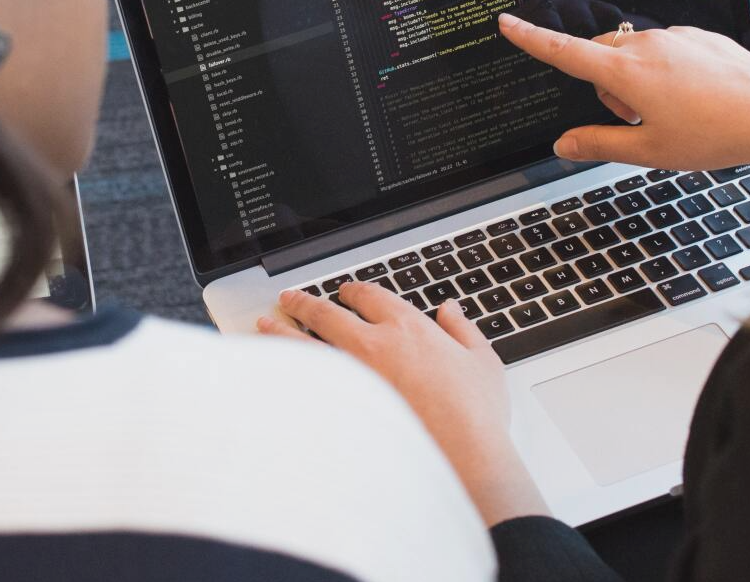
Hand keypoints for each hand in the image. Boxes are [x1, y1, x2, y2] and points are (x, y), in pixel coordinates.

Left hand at [258, 284, 548, 526]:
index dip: (354, 291)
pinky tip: (275, 371)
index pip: (370, 296)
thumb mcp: (482, 362)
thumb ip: (463, 330)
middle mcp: (372, 344)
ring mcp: (351, 377)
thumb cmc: (474, 415)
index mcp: (407, 327)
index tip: (345, 292)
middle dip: (304, 302)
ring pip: (304, 344)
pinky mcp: (340, 408)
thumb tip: (450, 310)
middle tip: (290, 299)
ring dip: (282, 330)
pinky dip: (286, 372)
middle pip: (326, 313)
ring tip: (266, 325)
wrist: (462, 458)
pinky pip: (304, 382)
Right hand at [497, 14, 749, 198]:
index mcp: (626, 73)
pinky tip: (696, 98)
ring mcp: (675, 37)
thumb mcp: (649, 151)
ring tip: (675, 114)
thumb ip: (599, 144)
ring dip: (637, 80)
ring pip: (634, 54)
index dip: (531, 39)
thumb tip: (564, 144)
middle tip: (637, 121)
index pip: (564, 52)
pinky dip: (667, 72)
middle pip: (601, 57)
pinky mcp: (698, 36)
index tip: (507, 23)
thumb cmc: (715, 133)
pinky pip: (666, 49)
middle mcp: (646, 45)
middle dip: (606, 86)